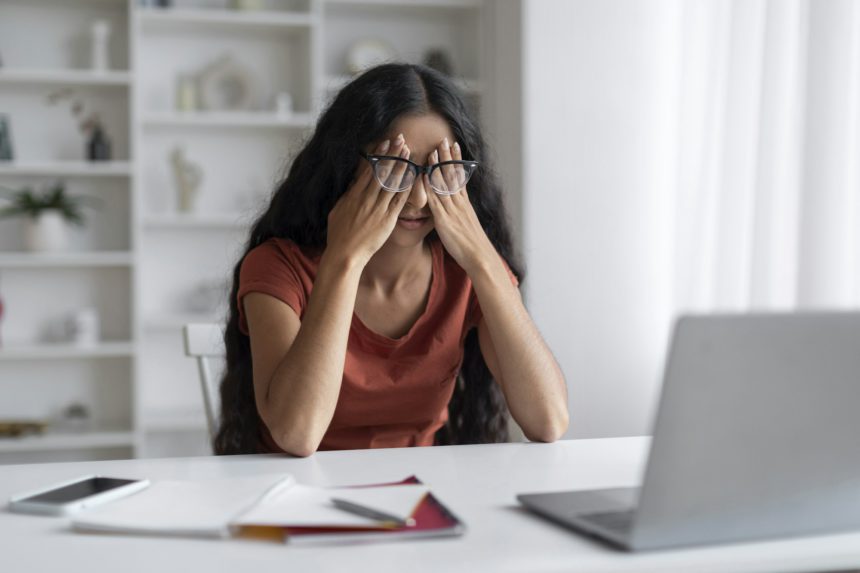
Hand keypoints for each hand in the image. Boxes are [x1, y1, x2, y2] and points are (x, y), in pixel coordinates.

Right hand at [325, 135, 411, 266]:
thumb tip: (353, 184)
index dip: (379, 155)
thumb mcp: (337, 211)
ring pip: (392, 183)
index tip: (385, 143)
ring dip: (402, 166)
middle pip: (382, 172)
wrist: (345, 254)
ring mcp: (378, 208)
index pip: (369, 170)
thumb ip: (347, 196)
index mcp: (354, 195)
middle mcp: (367, 199)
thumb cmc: (338, 235)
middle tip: (401, 140)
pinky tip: (413, 177)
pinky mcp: (387, 220)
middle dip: (393, 154)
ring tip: (409, 152)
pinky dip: (406, 188)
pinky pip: (399, 201)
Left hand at [425, 138, 494, 274]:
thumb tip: (458, 210)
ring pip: (444, 184)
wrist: (479, 256)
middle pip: (453, 176)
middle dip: (448, 157)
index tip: (454, 146)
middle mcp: (459, 204)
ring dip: (438, 167)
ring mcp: (452, 210)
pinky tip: (423, 177)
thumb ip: (461, 215)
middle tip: (444, 140)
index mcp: (464, 204)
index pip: (460, 177)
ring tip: (434, 151)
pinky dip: (429, 187)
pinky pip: (435, 200)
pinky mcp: (444, 220)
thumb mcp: (468, 225)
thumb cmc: (473, 246)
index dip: (456, 161)